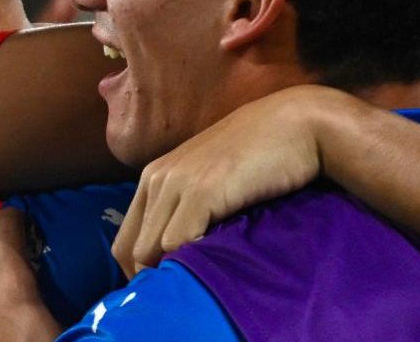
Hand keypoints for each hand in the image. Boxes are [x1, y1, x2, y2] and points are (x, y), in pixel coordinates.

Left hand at [112, 85, 348, 275]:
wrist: (295, 123)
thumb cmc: (260, 155)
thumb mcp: (213, 181)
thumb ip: (191, 207)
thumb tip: (182, 251)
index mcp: (153, 178)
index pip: (124, 240)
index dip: (140, 269)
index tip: (169, 287)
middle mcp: (156, 179)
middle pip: (129, 250)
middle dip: (150, 278)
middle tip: (183, 296)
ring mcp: (175, 184)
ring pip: (148, 250)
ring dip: (169, 274)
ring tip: (195, 287)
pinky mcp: (200, 191)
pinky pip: (177, 241)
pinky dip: (189, 261)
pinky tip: (211, 268)